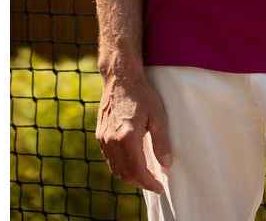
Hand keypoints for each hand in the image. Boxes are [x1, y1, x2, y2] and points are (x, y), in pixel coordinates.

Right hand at [95, 71, 172, 193]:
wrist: (120, 78)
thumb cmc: (142, 94)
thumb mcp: (158, 116)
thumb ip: (162, 142)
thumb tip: (166, 165)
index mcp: (127, 137)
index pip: (138, 171)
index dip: (149, 183)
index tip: (160, 187)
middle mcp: (111, 141)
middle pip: (125, 173)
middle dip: (140, 182)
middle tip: (154, 183)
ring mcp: (103, 139)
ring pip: (115, 168)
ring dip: (130, 176)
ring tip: (145, 175)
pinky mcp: (99, 135)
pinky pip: (109, 159)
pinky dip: (120, 166)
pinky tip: (132, 162)